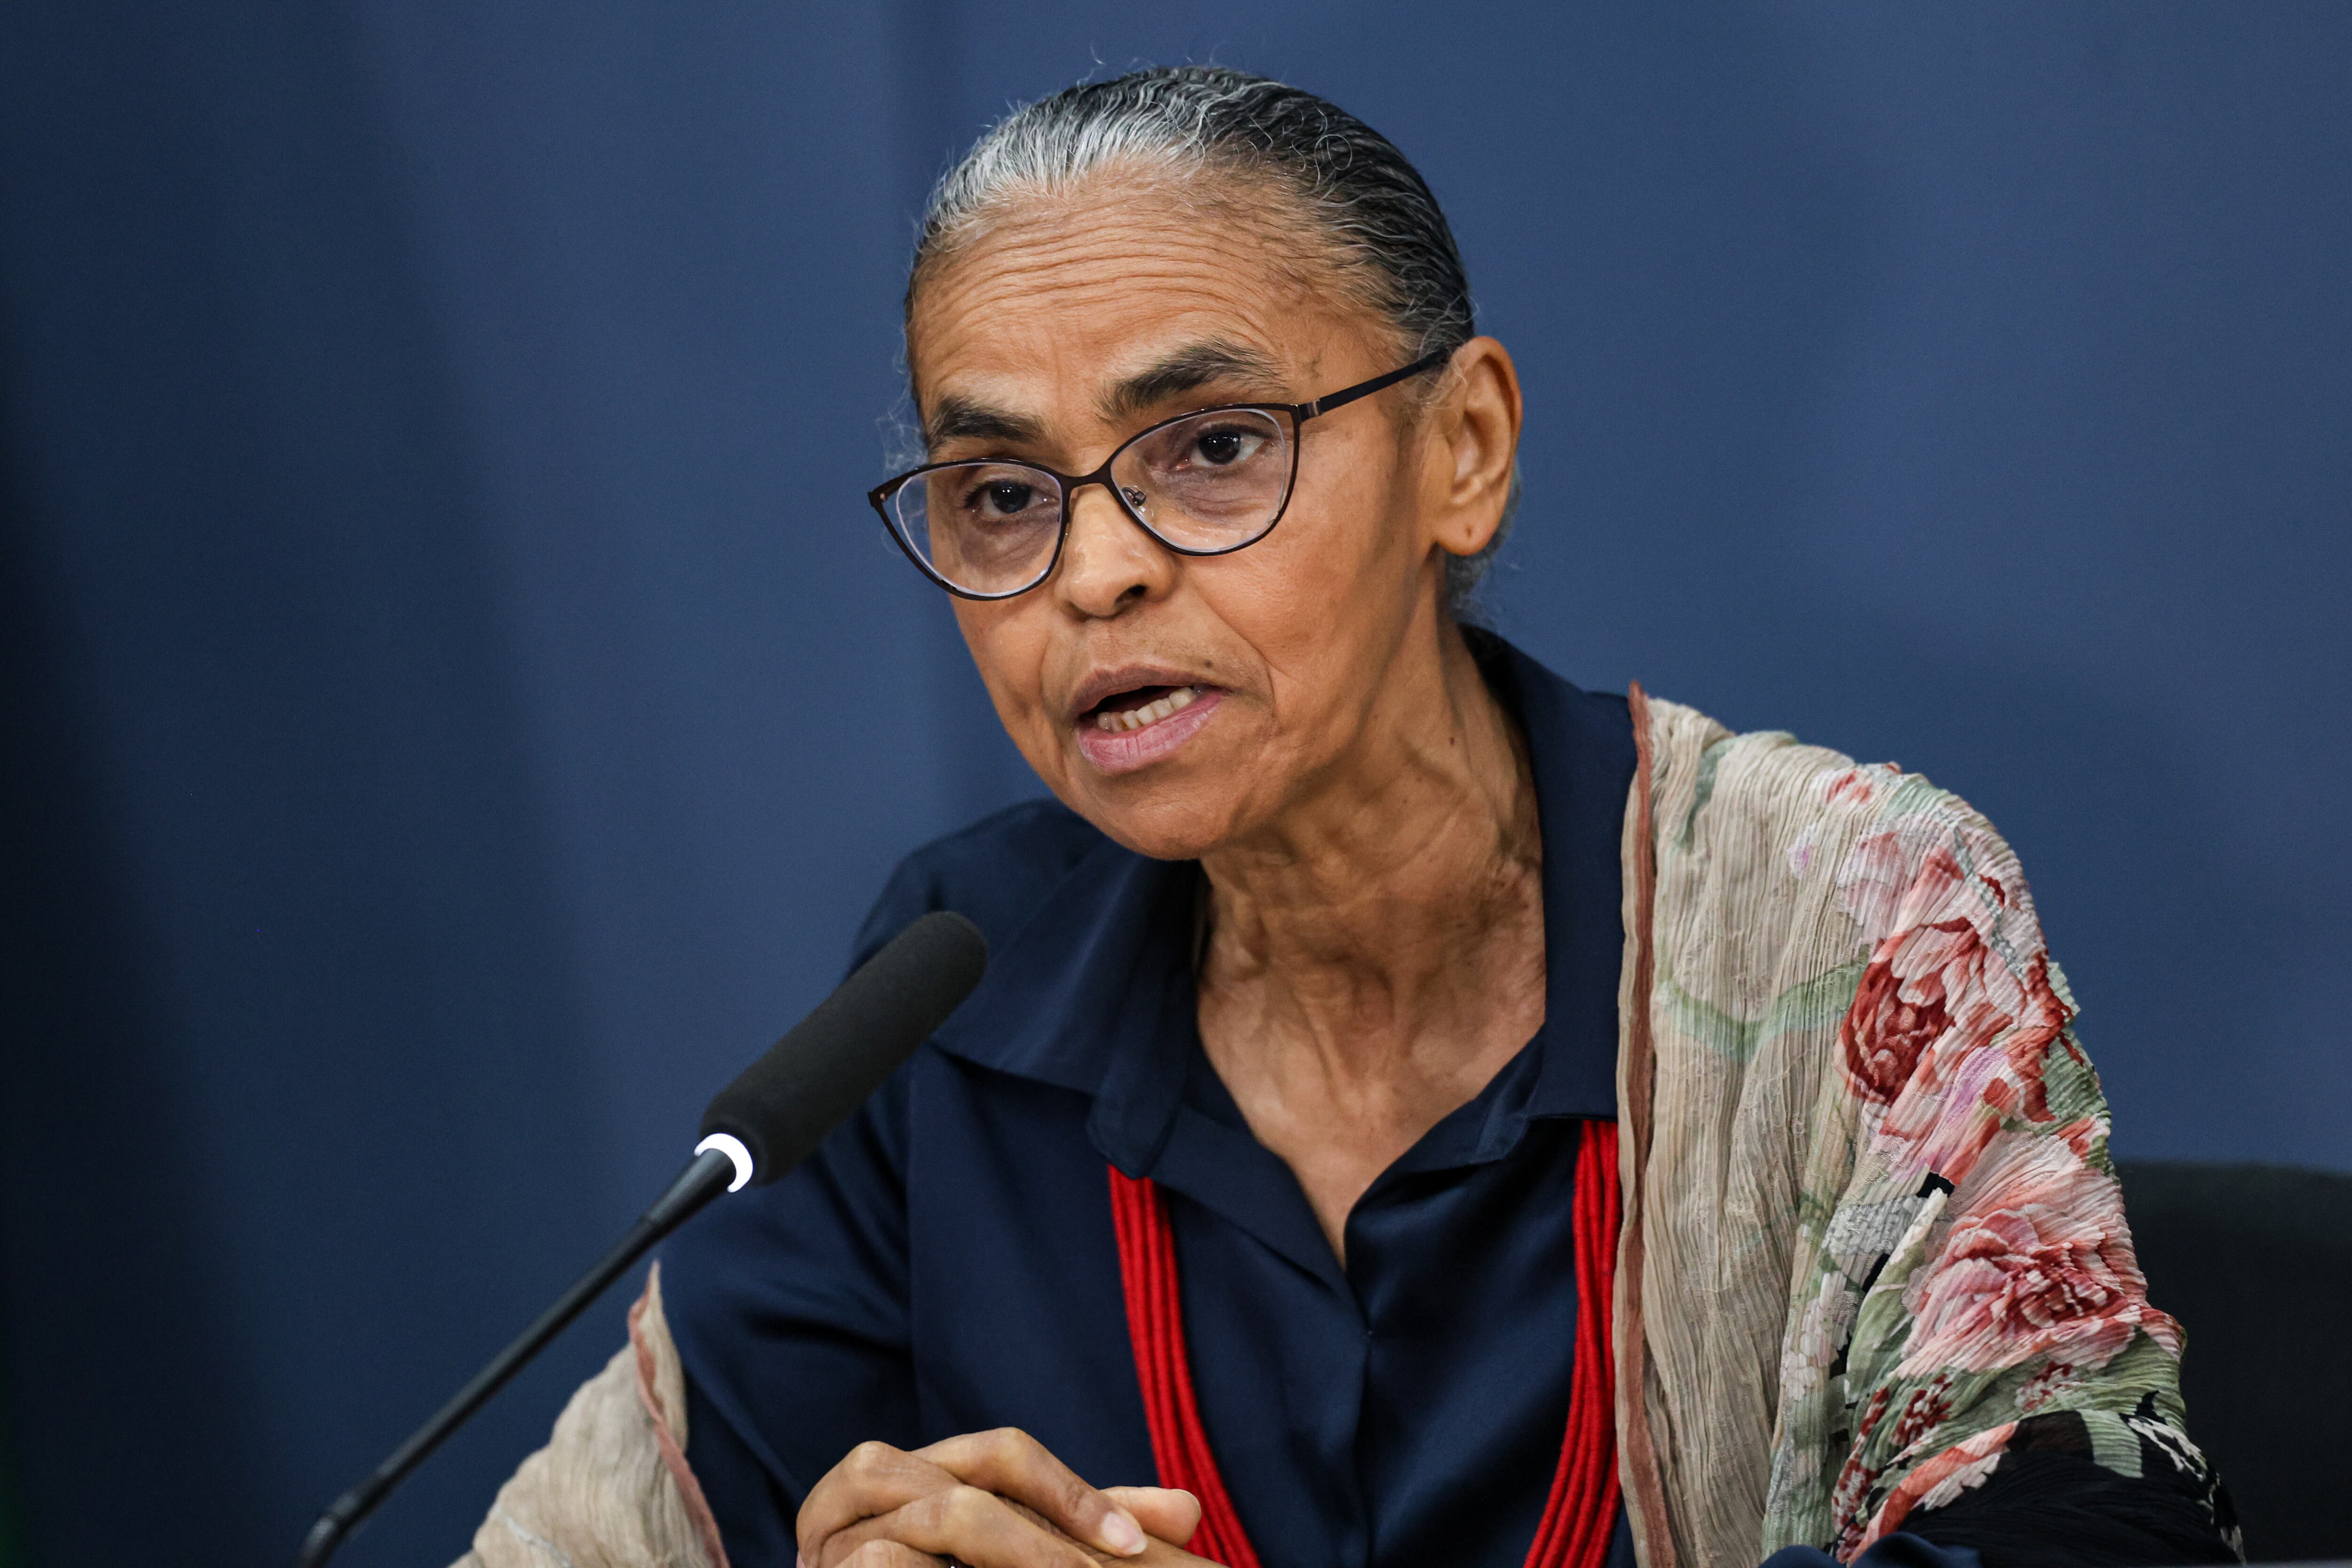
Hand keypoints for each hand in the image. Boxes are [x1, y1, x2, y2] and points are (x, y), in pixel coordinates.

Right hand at [797, 1426, 1211, 1566]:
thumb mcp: (1022, 1560)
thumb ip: (1082, 1531)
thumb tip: (1188, 1507)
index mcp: (915, 1477)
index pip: (1000, 1455)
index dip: (1071, 1493)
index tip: (1135, 1550)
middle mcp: (866, 1496)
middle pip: (965, 1479)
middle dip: (1042, 1529)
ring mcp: (834, 1540)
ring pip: (935, 1514)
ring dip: (1011, 1549)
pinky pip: (882, 1561)